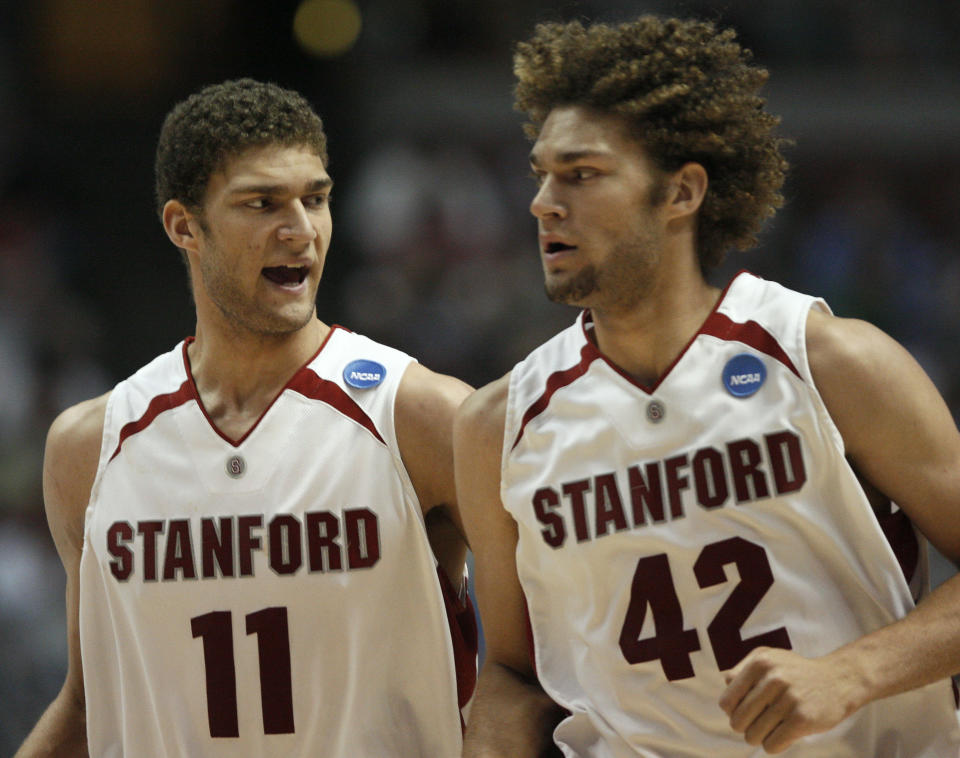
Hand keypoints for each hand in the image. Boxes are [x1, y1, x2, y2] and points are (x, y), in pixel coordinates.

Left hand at [718, 647, 863, 753]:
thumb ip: (741, 672)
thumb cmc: (796, 673)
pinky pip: (772, 745)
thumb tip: (725, 695)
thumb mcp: (768, 659)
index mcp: (759, 662)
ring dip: (760, 737)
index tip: (744, 712)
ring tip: (771, 728)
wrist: (838, 680)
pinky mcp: (803, 719)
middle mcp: (773, 677)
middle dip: (745, 728)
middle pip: (738, 721)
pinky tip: (783, 735)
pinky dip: (774, 745)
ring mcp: (788, 698)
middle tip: (757, 724)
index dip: (732, 712)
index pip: (726, 702)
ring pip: (754, 735)